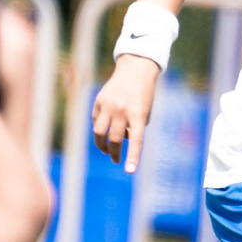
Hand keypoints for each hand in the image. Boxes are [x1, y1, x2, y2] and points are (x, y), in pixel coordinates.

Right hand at [91, 54, 160, 171]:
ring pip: (99, 133)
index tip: (129, 171)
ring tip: (106, 149)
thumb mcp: (145, 112)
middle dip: (114, 153)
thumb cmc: (143, 95)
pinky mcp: (99, 101)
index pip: (135, 141)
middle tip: (115, 159)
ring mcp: (109, 105)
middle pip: (114, 139)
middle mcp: (122, 110)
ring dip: (101, 145)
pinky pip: (96, 120)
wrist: (135, 70)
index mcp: (138, 114)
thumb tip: (120, 140)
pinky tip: (104, 129)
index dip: (132, 157)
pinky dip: (100, 128)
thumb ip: (135, 127)